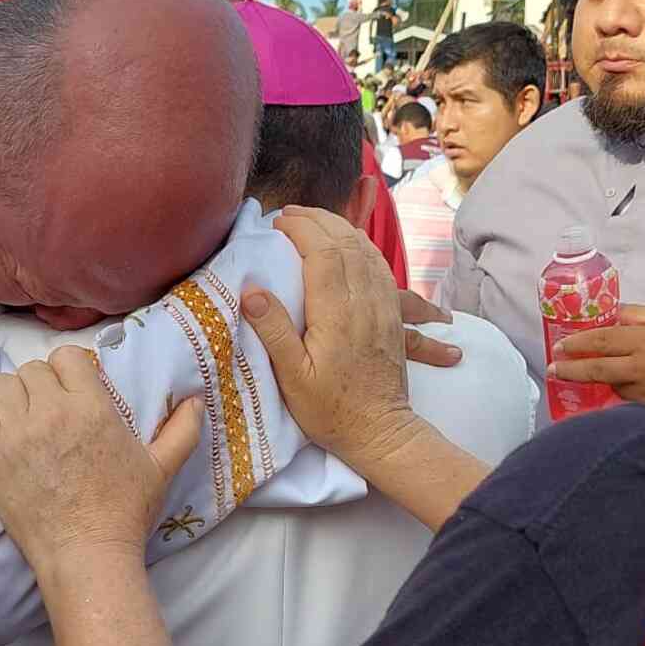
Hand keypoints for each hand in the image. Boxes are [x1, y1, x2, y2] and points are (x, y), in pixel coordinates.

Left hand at [0, 346, 202, 570]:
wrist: (85, 553)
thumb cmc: (125, 511)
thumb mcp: (162, 467)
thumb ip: (182, 430)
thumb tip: (196, 400)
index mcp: (92, 407)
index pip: (65, 358)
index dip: (68, 371)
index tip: (72, 391)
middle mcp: (53, 412)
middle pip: (32, 370)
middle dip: (41, 385)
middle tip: (49, 411)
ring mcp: (17, 432)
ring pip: (2, 383)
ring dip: (11, 395)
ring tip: (22, 417)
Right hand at [242, 206, 490, 530]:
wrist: (382, 432)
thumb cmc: (331, 410)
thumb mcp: (292, 378)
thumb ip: (274, 331)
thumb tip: (252, 291)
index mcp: (338, 315)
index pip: (323, 253)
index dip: (301, 229)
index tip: (278, 221)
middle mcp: (365, 303)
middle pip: (346, 243)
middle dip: (319, 220)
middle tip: (290, 213)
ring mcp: (383, 307)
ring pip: (366, 251)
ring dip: (341, 228)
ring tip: (315, 220)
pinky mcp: (392, 315)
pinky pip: (381, 267)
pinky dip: (362, 247)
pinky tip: (351, 244)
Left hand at [549, 304, 644, 409]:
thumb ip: (635, 315)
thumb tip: (606, 313)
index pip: (602, 340)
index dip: (577, 344)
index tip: (560, 347)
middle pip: (599, 369)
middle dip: (572, 370)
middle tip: (554, 370)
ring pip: (614, 388)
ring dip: (600, 384)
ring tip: (587, 378)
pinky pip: (631, 403)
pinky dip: (621, 397)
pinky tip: (615, 392)